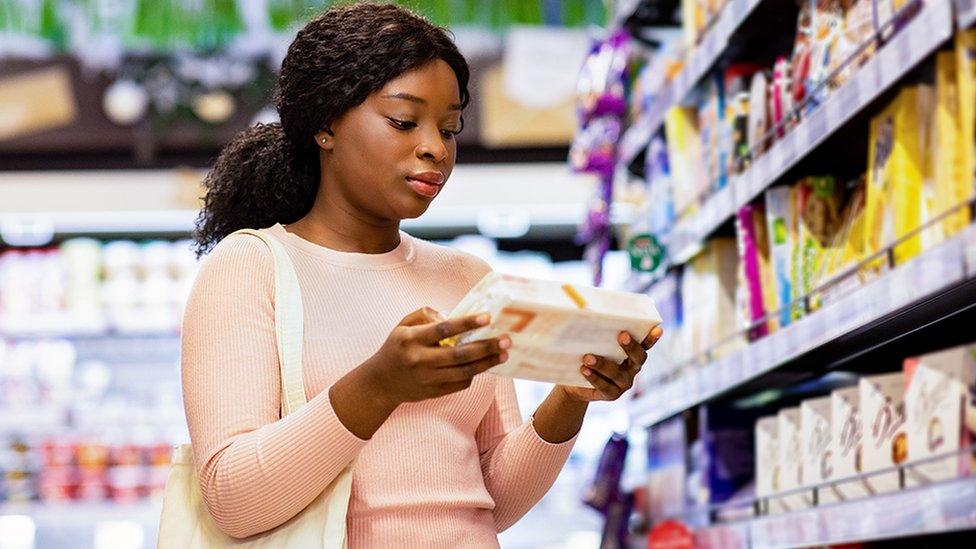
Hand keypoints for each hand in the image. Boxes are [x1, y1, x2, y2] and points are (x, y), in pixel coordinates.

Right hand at [361, 307, 510, 405]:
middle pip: (459, 354)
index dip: (467, 323)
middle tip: (506, 340)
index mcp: (412, 339)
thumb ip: (425, 314)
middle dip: (486, 346)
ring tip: (504, 354)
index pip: (444, 329)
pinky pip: (460, 383)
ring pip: (464, 371)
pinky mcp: (434, 392)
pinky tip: (484, 365)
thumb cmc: (397, 347)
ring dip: (487, 363)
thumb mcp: (403, 325)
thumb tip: (452, 316)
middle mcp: (420, 360)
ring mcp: (428, 379)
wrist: (380, 383)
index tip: (488, 317)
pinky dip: (474, 374)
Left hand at [558, 325, 662, 402]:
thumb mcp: (593, 344)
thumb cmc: (586, 357)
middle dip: (631, 346)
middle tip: (621, 335)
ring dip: (603, 364)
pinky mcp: (612, 395)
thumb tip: (588, 309)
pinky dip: (594, 378)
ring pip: (617, 373)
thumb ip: (598, 333)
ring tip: (587, 357)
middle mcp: (632, 369)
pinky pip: (605, 387)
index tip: (657, 329)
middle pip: (638, 358)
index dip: (652, 338)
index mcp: (632, 355)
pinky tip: (584, 369)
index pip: (645, 345)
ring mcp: (623, 383)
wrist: (575, 383)